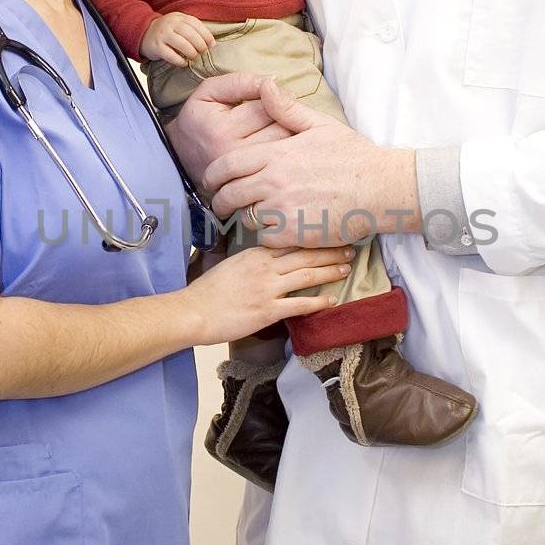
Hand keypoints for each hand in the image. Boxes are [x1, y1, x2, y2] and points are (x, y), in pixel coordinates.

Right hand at [140, 12, 215, 64]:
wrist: (144, 33)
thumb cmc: (167, 31)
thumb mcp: (179, 24)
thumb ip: (193, 30)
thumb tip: (211, 43)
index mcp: (178, 17)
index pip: (195, 24)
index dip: (206, 35)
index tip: (212, 44)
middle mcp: (170, 24)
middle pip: (189, 33)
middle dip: (199, 44)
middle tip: (203, 52)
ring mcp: (162, 35)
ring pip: (180, 43)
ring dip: (191, 52)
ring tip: (194, 57)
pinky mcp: (156, 47)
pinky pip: (169, 55)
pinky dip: (179, 60)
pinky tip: (184, 63)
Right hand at [168, 72, 289, 188]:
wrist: (180, 156)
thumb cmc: (199, 119)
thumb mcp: (210, 91)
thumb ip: (240, 82)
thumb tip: (273, 80)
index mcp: (222, 129)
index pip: (266, 108)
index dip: (276, 97)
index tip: (275, 97)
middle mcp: (233, 154)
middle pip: (281, 129)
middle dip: (288, 117)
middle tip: (284, 112)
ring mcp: (242, 173)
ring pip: (284, 147)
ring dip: (290, 134)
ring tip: (282, 126)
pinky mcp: (249, 181)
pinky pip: (277, 163)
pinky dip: (284, 152)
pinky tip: (279, 145)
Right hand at [183, 244, 354, 344]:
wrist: (193, 311)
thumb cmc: (208, 291)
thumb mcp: (231, 265)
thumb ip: (253, 259)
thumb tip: (268, 257)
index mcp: (256, 254)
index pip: (291, 240)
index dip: (314, 237)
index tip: (330, 233)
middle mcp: (265, 267)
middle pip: (305, 254)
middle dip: (330, 251)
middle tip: (350, 247)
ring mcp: (267, 288)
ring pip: (307, 275)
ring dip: (330, 271)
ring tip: (347, 268)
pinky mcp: (268, 310)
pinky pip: (299, 305)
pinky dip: (318, 302)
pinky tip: (332, 301)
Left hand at [204, 77, 420, 246]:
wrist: (380, 187)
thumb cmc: (353, 155)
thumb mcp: (319, 124)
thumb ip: (286, 109)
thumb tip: (265, 84)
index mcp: (275, 154)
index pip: (225, 166)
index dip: (213, 176)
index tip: (214, 182)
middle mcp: (273, 181)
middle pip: (228, 195)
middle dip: (222, 201)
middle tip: (225, 205)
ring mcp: (283, 208)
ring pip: (246, 217)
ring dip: (249, 217)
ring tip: (258, 214)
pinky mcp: (295, 232)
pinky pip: (266, 238)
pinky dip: (269, 236)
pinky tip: (280, 229)